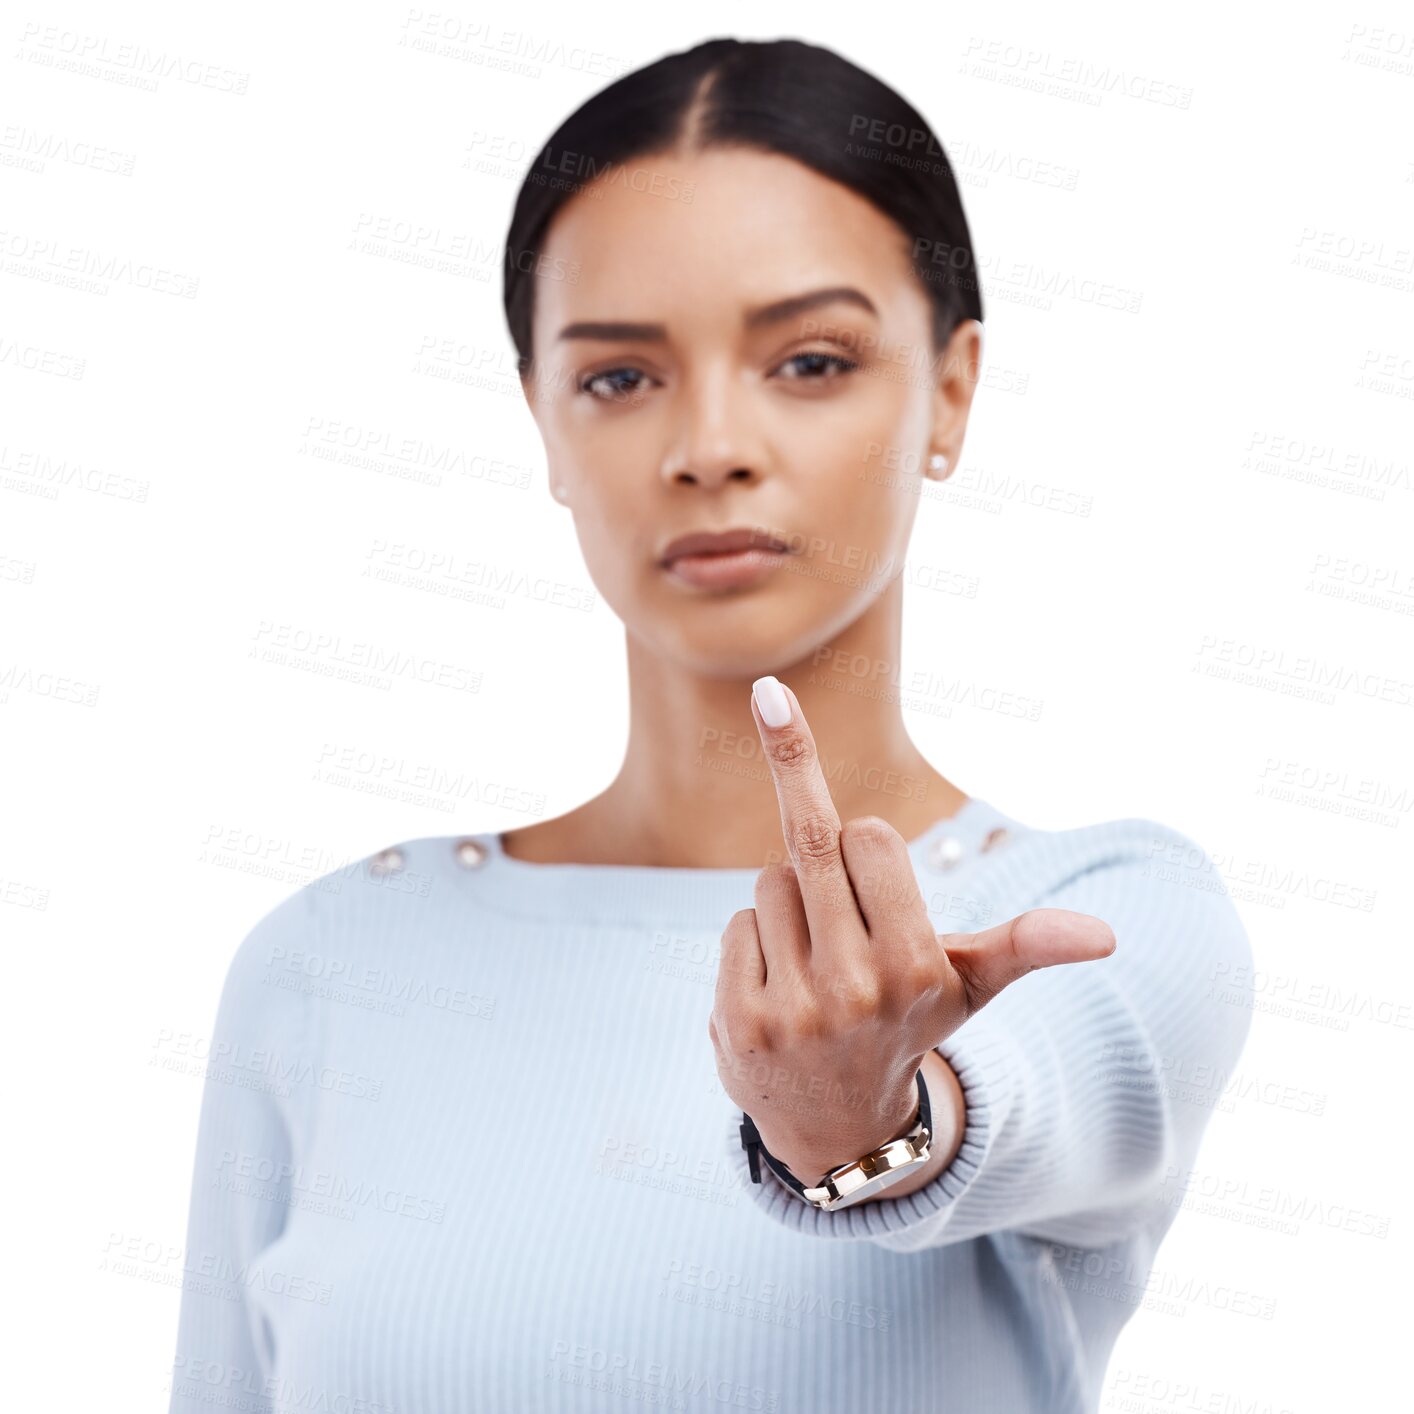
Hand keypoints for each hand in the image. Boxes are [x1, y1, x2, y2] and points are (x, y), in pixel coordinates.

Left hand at [708, 675, 1116, 1183]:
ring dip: (788, 907)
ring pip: (771, 884)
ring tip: (815, 963)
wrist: (839, 1128)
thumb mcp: (972, 988)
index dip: (868, 849)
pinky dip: (753, 944)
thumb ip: (1028, 944)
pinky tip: (779, 988)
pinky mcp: (740, 1022)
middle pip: (812, 844)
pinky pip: (737, 928)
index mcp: (916, 967)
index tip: (875, 876)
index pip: (870, 836)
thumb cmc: (908, 1024)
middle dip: (819, 850)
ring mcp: (794, 1009)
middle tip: (827, 870)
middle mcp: (856, 989)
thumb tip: (1106, 936)